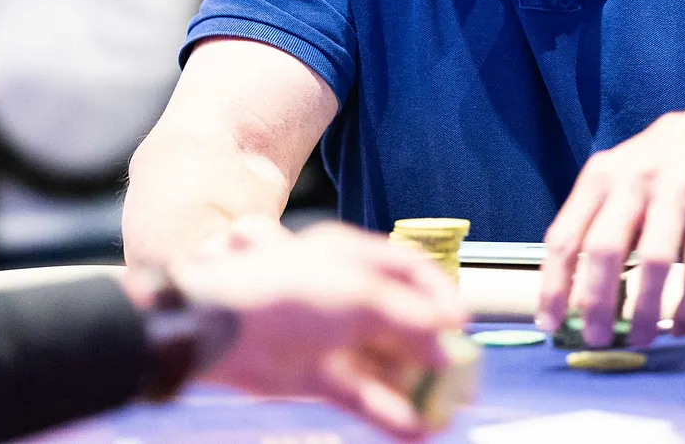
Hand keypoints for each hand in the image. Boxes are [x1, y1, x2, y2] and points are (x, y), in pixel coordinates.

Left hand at [174, 222, 467, 438]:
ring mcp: (330, 337)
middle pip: (401, 320)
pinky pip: (361, 394)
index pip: (409, 269)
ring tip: (447, 409)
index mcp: (352, 258)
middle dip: (434, 348)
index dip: (440, 294)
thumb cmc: (288, 294)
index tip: (464, 324)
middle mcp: (344, 295)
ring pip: (383, 363)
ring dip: (415, 386)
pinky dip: (387, 412)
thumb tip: (448, 341)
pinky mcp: (315, 376)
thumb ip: (409, 320)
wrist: (220, 329)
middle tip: (464, 376)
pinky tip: (415, 429)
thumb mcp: (361, 298)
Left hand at [536, 103, 684, 349]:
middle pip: (605, 249)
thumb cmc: (657, 170)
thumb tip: (571, 295)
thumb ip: (593, 225)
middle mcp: (633, 182)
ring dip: (644, 308)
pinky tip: (681, 326)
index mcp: (600, 178)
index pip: (566, 237)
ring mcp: (675, 193)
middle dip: (596, 302)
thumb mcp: (617, 180)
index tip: (550, 323)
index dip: (554, 285)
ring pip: (654, 260)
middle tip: (596, 338)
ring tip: (639, 339)